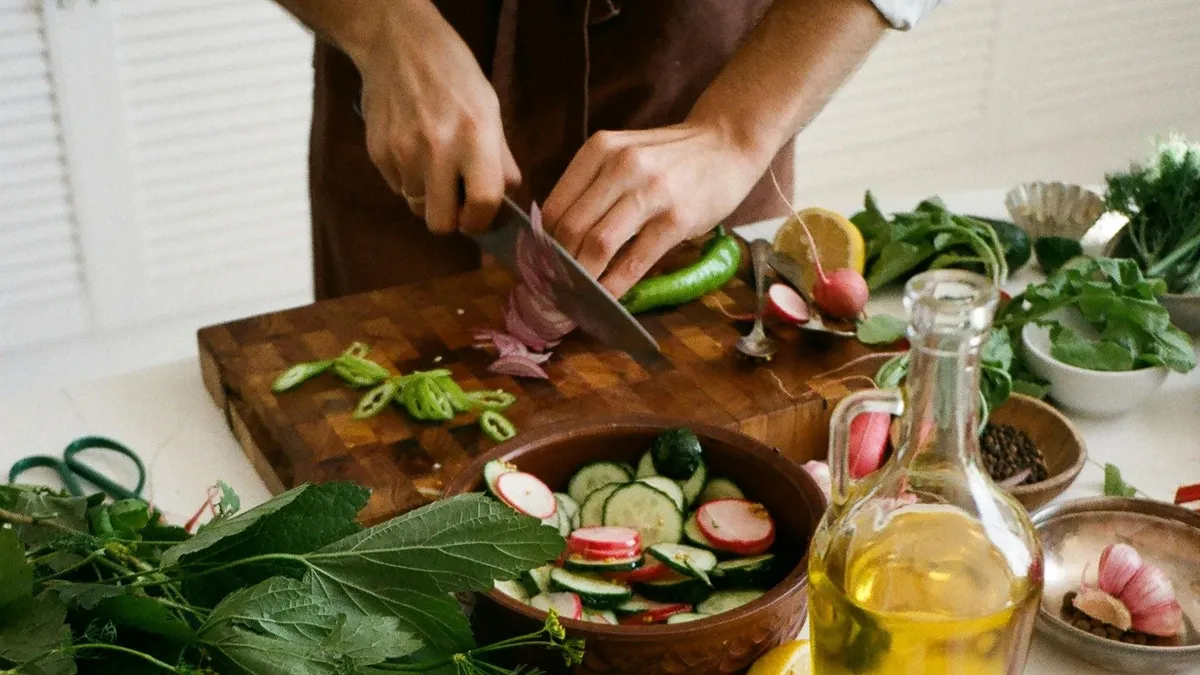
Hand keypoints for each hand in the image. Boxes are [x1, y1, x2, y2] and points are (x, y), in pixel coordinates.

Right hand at [354, 1, 520, 233]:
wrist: (399, 43)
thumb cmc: (454, 76)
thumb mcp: (490, 109)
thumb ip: (500, 159)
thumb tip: (505, 202)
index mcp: (476, 136)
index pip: (483, 204)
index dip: (482, 221)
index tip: (480, 218)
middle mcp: (438, 148)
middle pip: (440, 223)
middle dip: (450, 219)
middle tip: (455, 200)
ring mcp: (403, 152)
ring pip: (417, 207)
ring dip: (428, 196)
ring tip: (433, 164)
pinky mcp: (378, 152)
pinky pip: (397, 187)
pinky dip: (408, 178)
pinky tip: (413, 148)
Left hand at [542, 123, 764, 296]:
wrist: (728, 143)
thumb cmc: (671, 157)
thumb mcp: (624, 154)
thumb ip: (592, 186)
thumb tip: (556, 237)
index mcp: (599, 150)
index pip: (554, 207)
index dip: (541, 244)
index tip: (539, 267)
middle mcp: (621, 167)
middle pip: (570, 228)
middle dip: (557, 266)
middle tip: (553, 289)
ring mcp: (651, 192)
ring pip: (597, 244)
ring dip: (582, 279)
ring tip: (574, 298)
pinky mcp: (677, 219)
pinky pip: (635, 261)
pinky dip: (615, 286)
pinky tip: (606, 299)